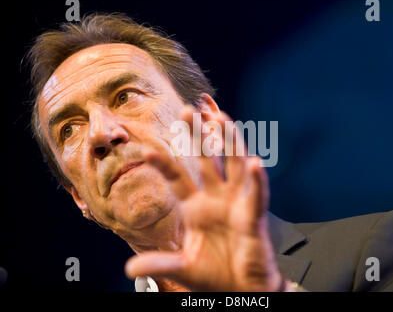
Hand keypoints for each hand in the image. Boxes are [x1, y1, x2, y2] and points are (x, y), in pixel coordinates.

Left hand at [125, 107, 281, 290]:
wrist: (241, 289)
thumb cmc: (214, 274)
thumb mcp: (183, 268)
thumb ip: (160, 263)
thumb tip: (128, 269)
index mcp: (196, 207)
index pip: (178, 178)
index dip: (164, 164)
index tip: (147, 149)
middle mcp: (216, 199)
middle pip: (207, 161)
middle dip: (198, 136)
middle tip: (187, 110)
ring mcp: (236, 204)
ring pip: (234, 167)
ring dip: (230, 143)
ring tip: (223, 119)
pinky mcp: (254, 217)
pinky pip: (256, 196)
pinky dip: (257, 180)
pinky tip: (254, 162)